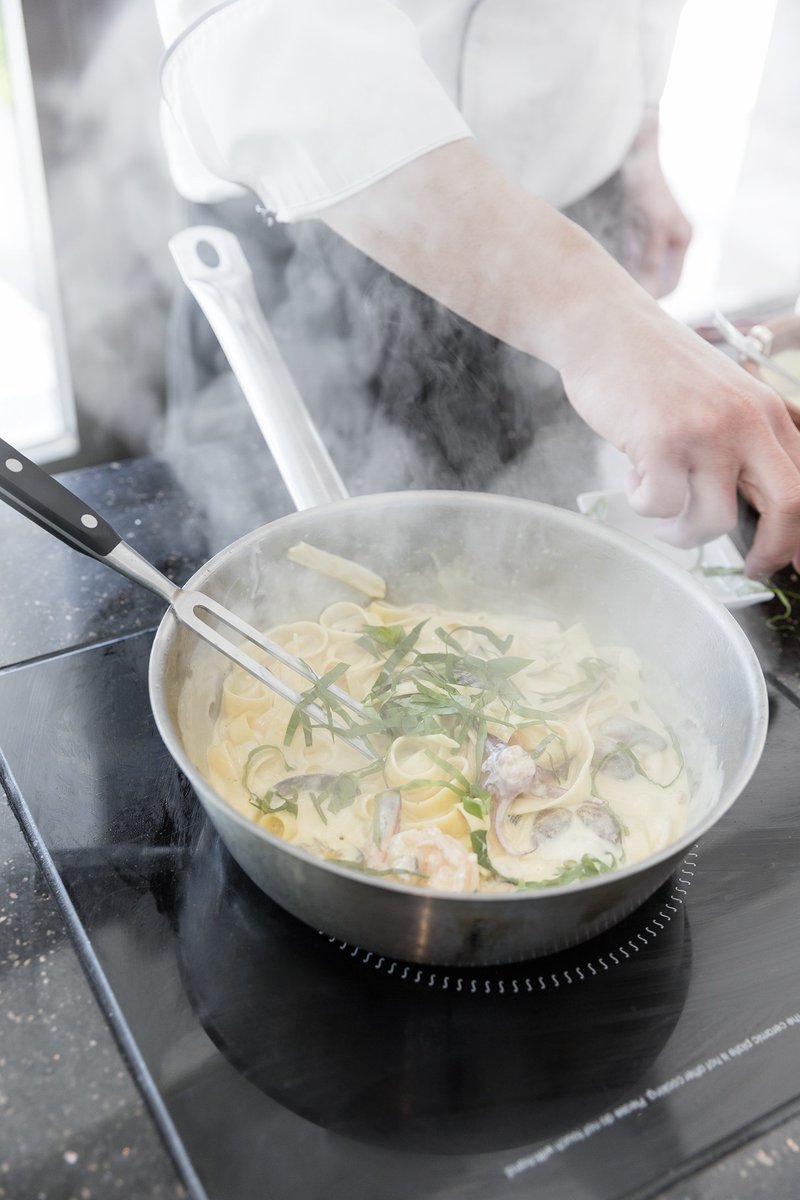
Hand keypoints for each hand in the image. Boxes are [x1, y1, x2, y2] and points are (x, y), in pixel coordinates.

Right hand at [561, 300, 799, 578]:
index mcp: (765, 410)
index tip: (791, 561)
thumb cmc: (653, 366)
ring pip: (714, 520)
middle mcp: (744, 421)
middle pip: (788, 504)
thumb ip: (742, 440)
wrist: (604, 327)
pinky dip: (642, 505)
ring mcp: (704, 432)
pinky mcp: (660, 442)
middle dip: (773, 550)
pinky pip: (659, 507)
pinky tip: (634, 478)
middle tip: (751, 568)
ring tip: (663, 513)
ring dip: (684, 532)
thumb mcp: (720, 395)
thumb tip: (753, 507)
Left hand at [620, 109, 691, 298]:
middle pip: (655, 282)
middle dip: (638, 294)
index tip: (629, 306)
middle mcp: (669, 241)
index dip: (653, 299)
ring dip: (627, 283)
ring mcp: (652, 238)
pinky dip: (619, 270)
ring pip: (640, 274)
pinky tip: (603, 274)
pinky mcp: (635, 233)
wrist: (631, 150)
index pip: (670, 285)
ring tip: (606, 293)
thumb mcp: (653, 223)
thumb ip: (652, 257)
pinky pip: (628, 261)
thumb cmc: (646, 182)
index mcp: (681, 239)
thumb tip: (649, 293)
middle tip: (613, 304)